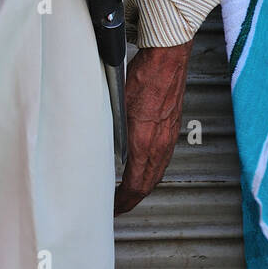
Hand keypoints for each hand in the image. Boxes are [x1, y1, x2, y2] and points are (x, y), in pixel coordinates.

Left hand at [114, 39, 191, 214]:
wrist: (168, 59)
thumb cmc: (144, 77)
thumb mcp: (116, 105)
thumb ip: (109, 127)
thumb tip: (95, 139)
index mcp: (144, 143)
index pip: (135, 186)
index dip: (124, 202)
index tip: (114, 209)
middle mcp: (160, 144)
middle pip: (148, 184)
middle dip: (134, 198)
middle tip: (120, 205)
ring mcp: (169, 136)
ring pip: (157, 172)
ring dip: (144, 185)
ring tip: (130, 190)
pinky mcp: (172, 127)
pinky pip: (163, 158)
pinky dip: (152, 169)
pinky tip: (144, 165)